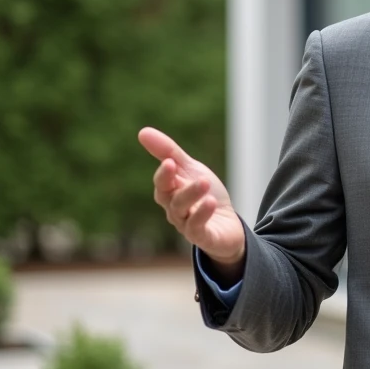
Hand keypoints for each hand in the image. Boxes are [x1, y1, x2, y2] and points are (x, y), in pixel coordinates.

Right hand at [138, 127, 244, 277]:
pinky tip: (210, 203)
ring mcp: (187, 225)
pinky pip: (197, 228)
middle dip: (173, 183)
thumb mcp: (191, 170)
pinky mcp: (203, 237)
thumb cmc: (205, 196)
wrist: (227, 225)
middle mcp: (174, 210)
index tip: (169, 161)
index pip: (162, 183)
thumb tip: (142, 131)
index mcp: (170, 193)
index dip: (164, 174)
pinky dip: (202, 215)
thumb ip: (169, 153)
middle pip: (170, 197)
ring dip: (192, 195)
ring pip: (183, 211)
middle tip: (179, 167)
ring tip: (204, 182)